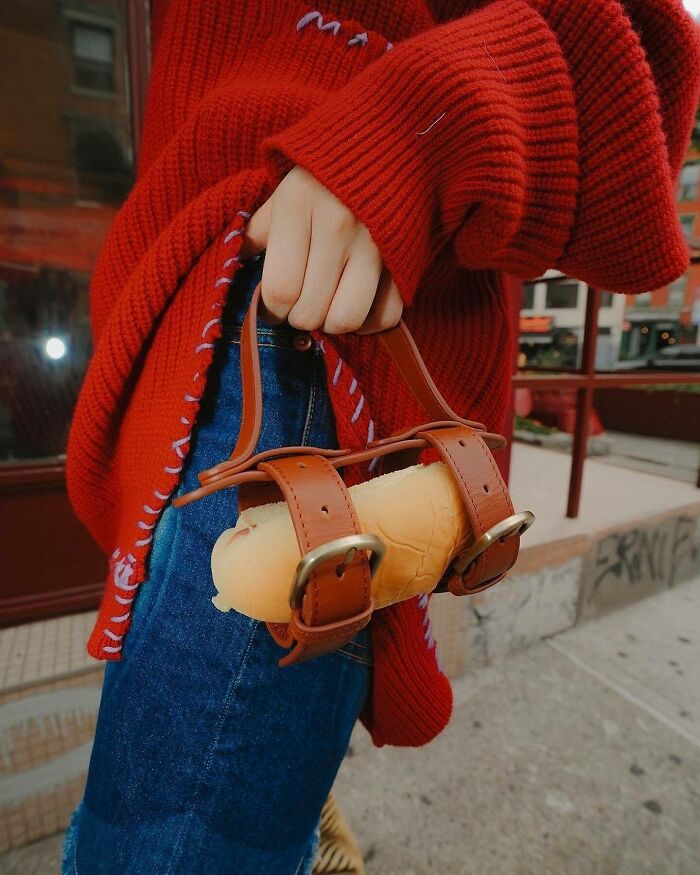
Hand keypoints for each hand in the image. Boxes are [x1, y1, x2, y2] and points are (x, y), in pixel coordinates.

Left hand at [240, 166, 402, 334]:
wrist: (394, 139)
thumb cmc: (328, 170)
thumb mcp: (287, 187)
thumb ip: (262, 226)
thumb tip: (241, 259)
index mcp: (299, 204)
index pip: (280, 289)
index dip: (272, 311)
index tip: (272, 308)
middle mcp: (337, 227)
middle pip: (310, 312)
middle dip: (299, 318)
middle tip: (299, 306)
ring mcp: (375, 245)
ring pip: (346, 320)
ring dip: (331, 324)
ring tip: (327, 306)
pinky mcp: (404, 258)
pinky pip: (386, 315)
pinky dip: (369, 324)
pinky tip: (356, 307)